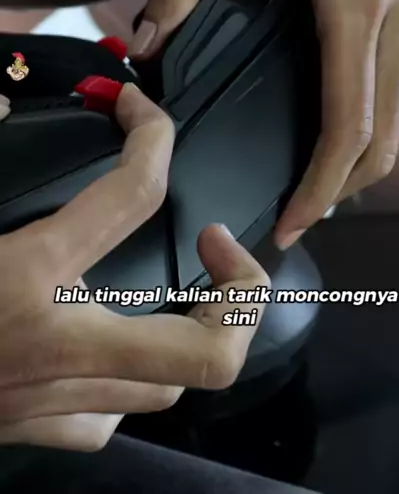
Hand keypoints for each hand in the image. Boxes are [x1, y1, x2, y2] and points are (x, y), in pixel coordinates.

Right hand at [0, 84, 269, 450]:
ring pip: (169, 388)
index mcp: (29, 275)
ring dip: (193, 330)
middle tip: (215, 240)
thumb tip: (2, 102)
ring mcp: (51, 400)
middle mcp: (58, 347)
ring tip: (182, 284)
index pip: (134, 195)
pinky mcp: (30, 432)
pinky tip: (110, 344)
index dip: (153, 136)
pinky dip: (128, 380)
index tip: (139, 112)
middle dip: (240, 293)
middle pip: (206, 349)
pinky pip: (108, 419)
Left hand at [129, 0, 398, 249]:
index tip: (290, 222)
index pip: (349, 123)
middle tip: (298, 215)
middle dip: (343, 189)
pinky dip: (389, 128)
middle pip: (385, 139)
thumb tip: (149, 41)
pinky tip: (354, 136)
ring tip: (321, 186)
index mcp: (357, 1)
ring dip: (369, 165)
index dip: (320, 185)